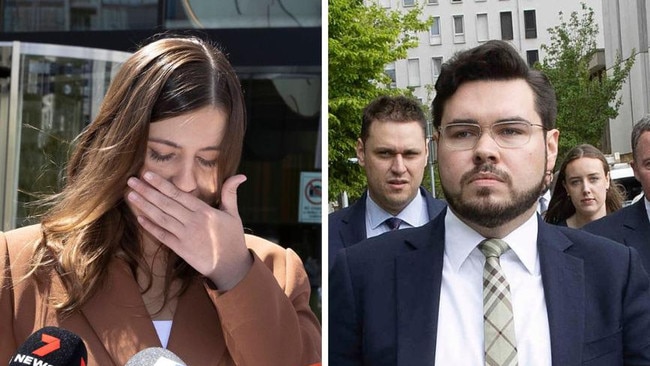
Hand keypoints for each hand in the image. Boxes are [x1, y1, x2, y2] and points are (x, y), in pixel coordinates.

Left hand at [127, 172, 251, 289]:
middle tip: (131, 181)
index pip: (179, 195)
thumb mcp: (234, 214)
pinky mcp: (181, 249)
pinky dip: (151, 227)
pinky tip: (139, 218)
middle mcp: (193, 222)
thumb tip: (240, 175)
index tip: (148, 175)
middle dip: (147, 191)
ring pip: (161, 218)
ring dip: (144, 206)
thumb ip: (230, 193)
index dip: (162, 184)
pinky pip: (162, 236)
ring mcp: (185, 236)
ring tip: (131, 195)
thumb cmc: (232, 238)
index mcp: (205, 212)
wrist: (231, 266)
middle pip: (166, 204)